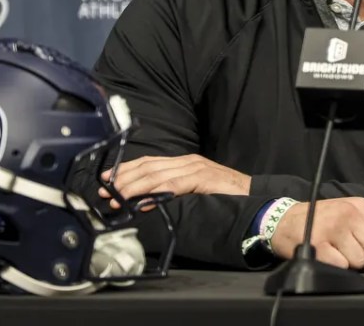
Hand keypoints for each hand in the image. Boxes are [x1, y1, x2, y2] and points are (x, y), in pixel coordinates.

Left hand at [99, 154, 250, 208]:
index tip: (108, 179)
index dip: (126, 170)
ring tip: (118, 197)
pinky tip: (143, 200)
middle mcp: (187, 161)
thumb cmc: (227, 196)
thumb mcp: (197, 190)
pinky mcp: (202, 179)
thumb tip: (147, 201)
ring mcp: (195, 168)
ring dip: (134, 187)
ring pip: (156, 175)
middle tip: (106, 190)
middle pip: (148, 166)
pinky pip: (173, 185)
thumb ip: (176, 192)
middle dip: (124, 178)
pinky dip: (155, 192)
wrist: (256, 197)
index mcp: (185, 162)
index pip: (149, 162)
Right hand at [270, 197, 363, 271]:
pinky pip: (342, 266)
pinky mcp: (318, 243)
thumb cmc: (322, 221)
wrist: (284, 220)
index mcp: (361, 206)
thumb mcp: (353, 221)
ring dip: (353, 265)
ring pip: (361, 261)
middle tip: (358, 258)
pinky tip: (329, 258)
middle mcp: (348, 214)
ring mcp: (333, 228)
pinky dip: (338, 268)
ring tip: (340, 255)